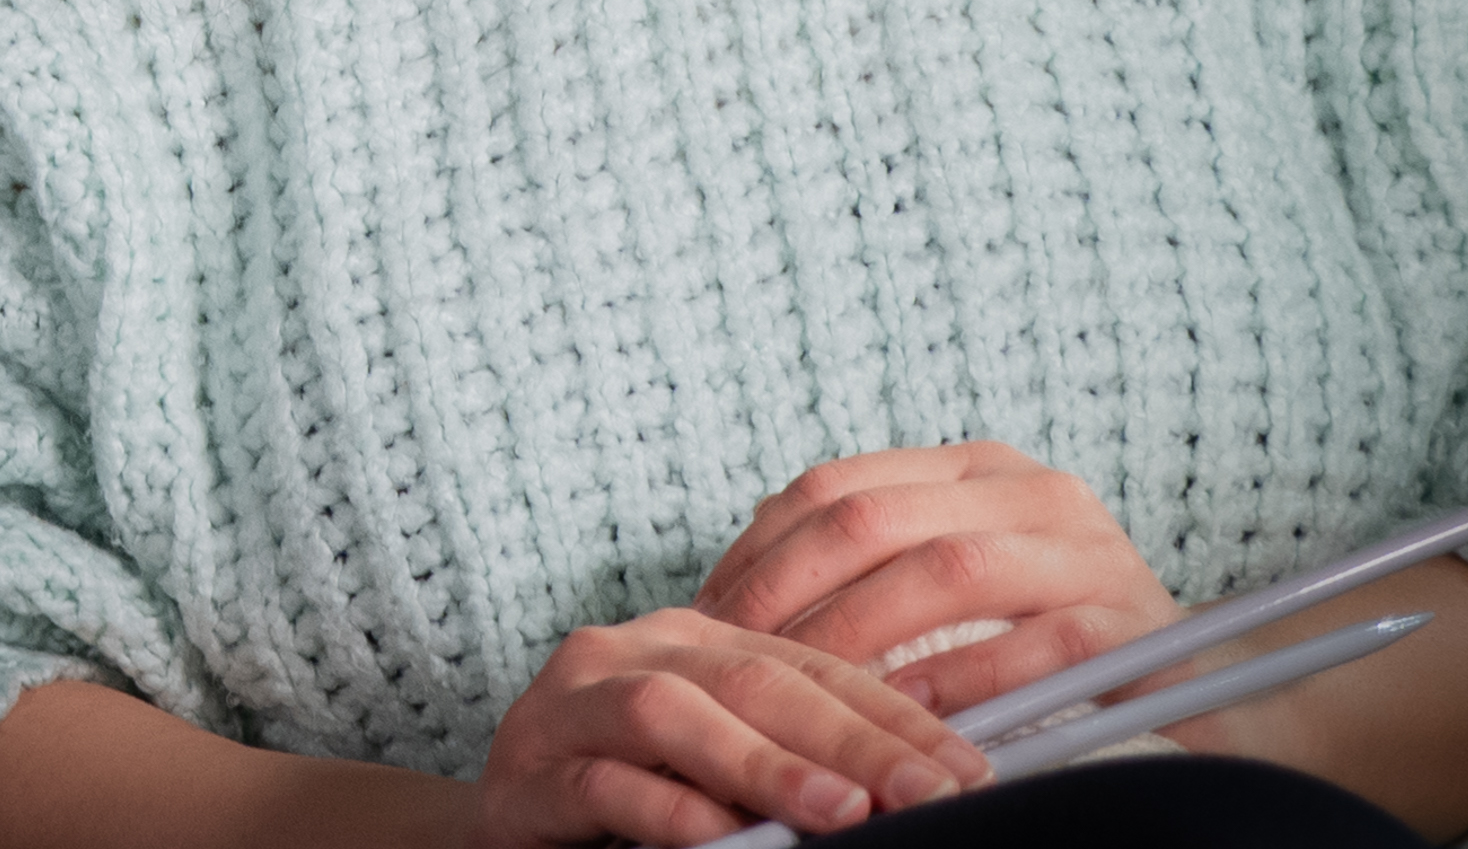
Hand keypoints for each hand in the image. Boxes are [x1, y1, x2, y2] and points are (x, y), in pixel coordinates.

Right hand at [467, 606, 992, 848]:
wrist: (498, 814)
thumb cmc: (626, 788)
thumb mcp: (718, 759)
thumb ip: (789, 752)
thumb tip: (912, 783)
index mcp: (699, 639)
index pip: (814, 667)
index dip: (895, 717)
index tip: (969, 772)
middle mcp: (640, 650)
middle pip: (758, 681)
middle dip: (852, 740)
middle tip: (929, 793)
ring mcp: (576, 702)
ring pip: (679, 716)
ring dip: (766, 764)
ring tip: (844, 809)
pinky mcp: (531, 768)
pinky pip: (604, 781)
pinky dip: (666, 809)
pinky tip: (715, 837)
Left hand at [691, 442, 1182, 719]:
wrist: (1217, 692)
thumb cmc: (1060, 649)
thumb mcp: (962, 589)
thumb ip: (878, 577)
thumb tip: (742, 608)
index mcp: (975, 470)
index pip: (838, 486)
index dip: (762, 549)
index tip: (707, 614)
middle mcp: (1031, 490)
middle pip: (876, 519)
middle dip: (790, 594)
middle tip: (734, 660)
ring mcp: (1088, 550)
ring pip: (946, 571)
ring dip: (863, 638)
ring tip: (807, 692)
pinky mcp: (1134, 623)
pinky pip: (1030, 645)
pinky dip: (962, 683)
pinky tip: (910, 719)